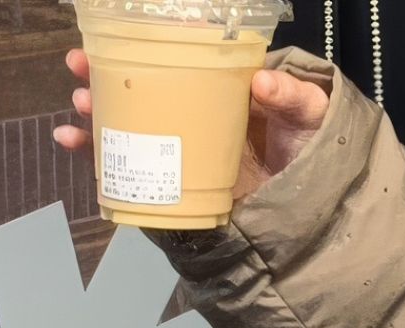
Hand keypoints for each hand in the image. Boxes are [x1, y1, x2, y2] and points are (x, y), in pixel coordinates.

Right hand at [52, 49, 330, 205]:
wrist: (327, 210)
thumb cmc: (319, 152)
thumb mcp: (312, 117)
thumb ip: (293, 97)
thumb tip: (261, 82)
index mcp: (220, 92)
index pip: (171, 63)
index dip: (135, 48)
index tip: (104, 40)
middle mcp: (197, 118)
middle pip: (141, 93)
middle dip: (102, 80)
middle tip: (78, 68)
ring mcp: (190, 154)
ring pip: (133, 130)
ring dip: (98, 117)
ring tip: (78, 107)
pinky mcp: (188, 189)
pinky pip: (140, 175)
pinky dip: (106, 165)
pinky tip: (77, 150)